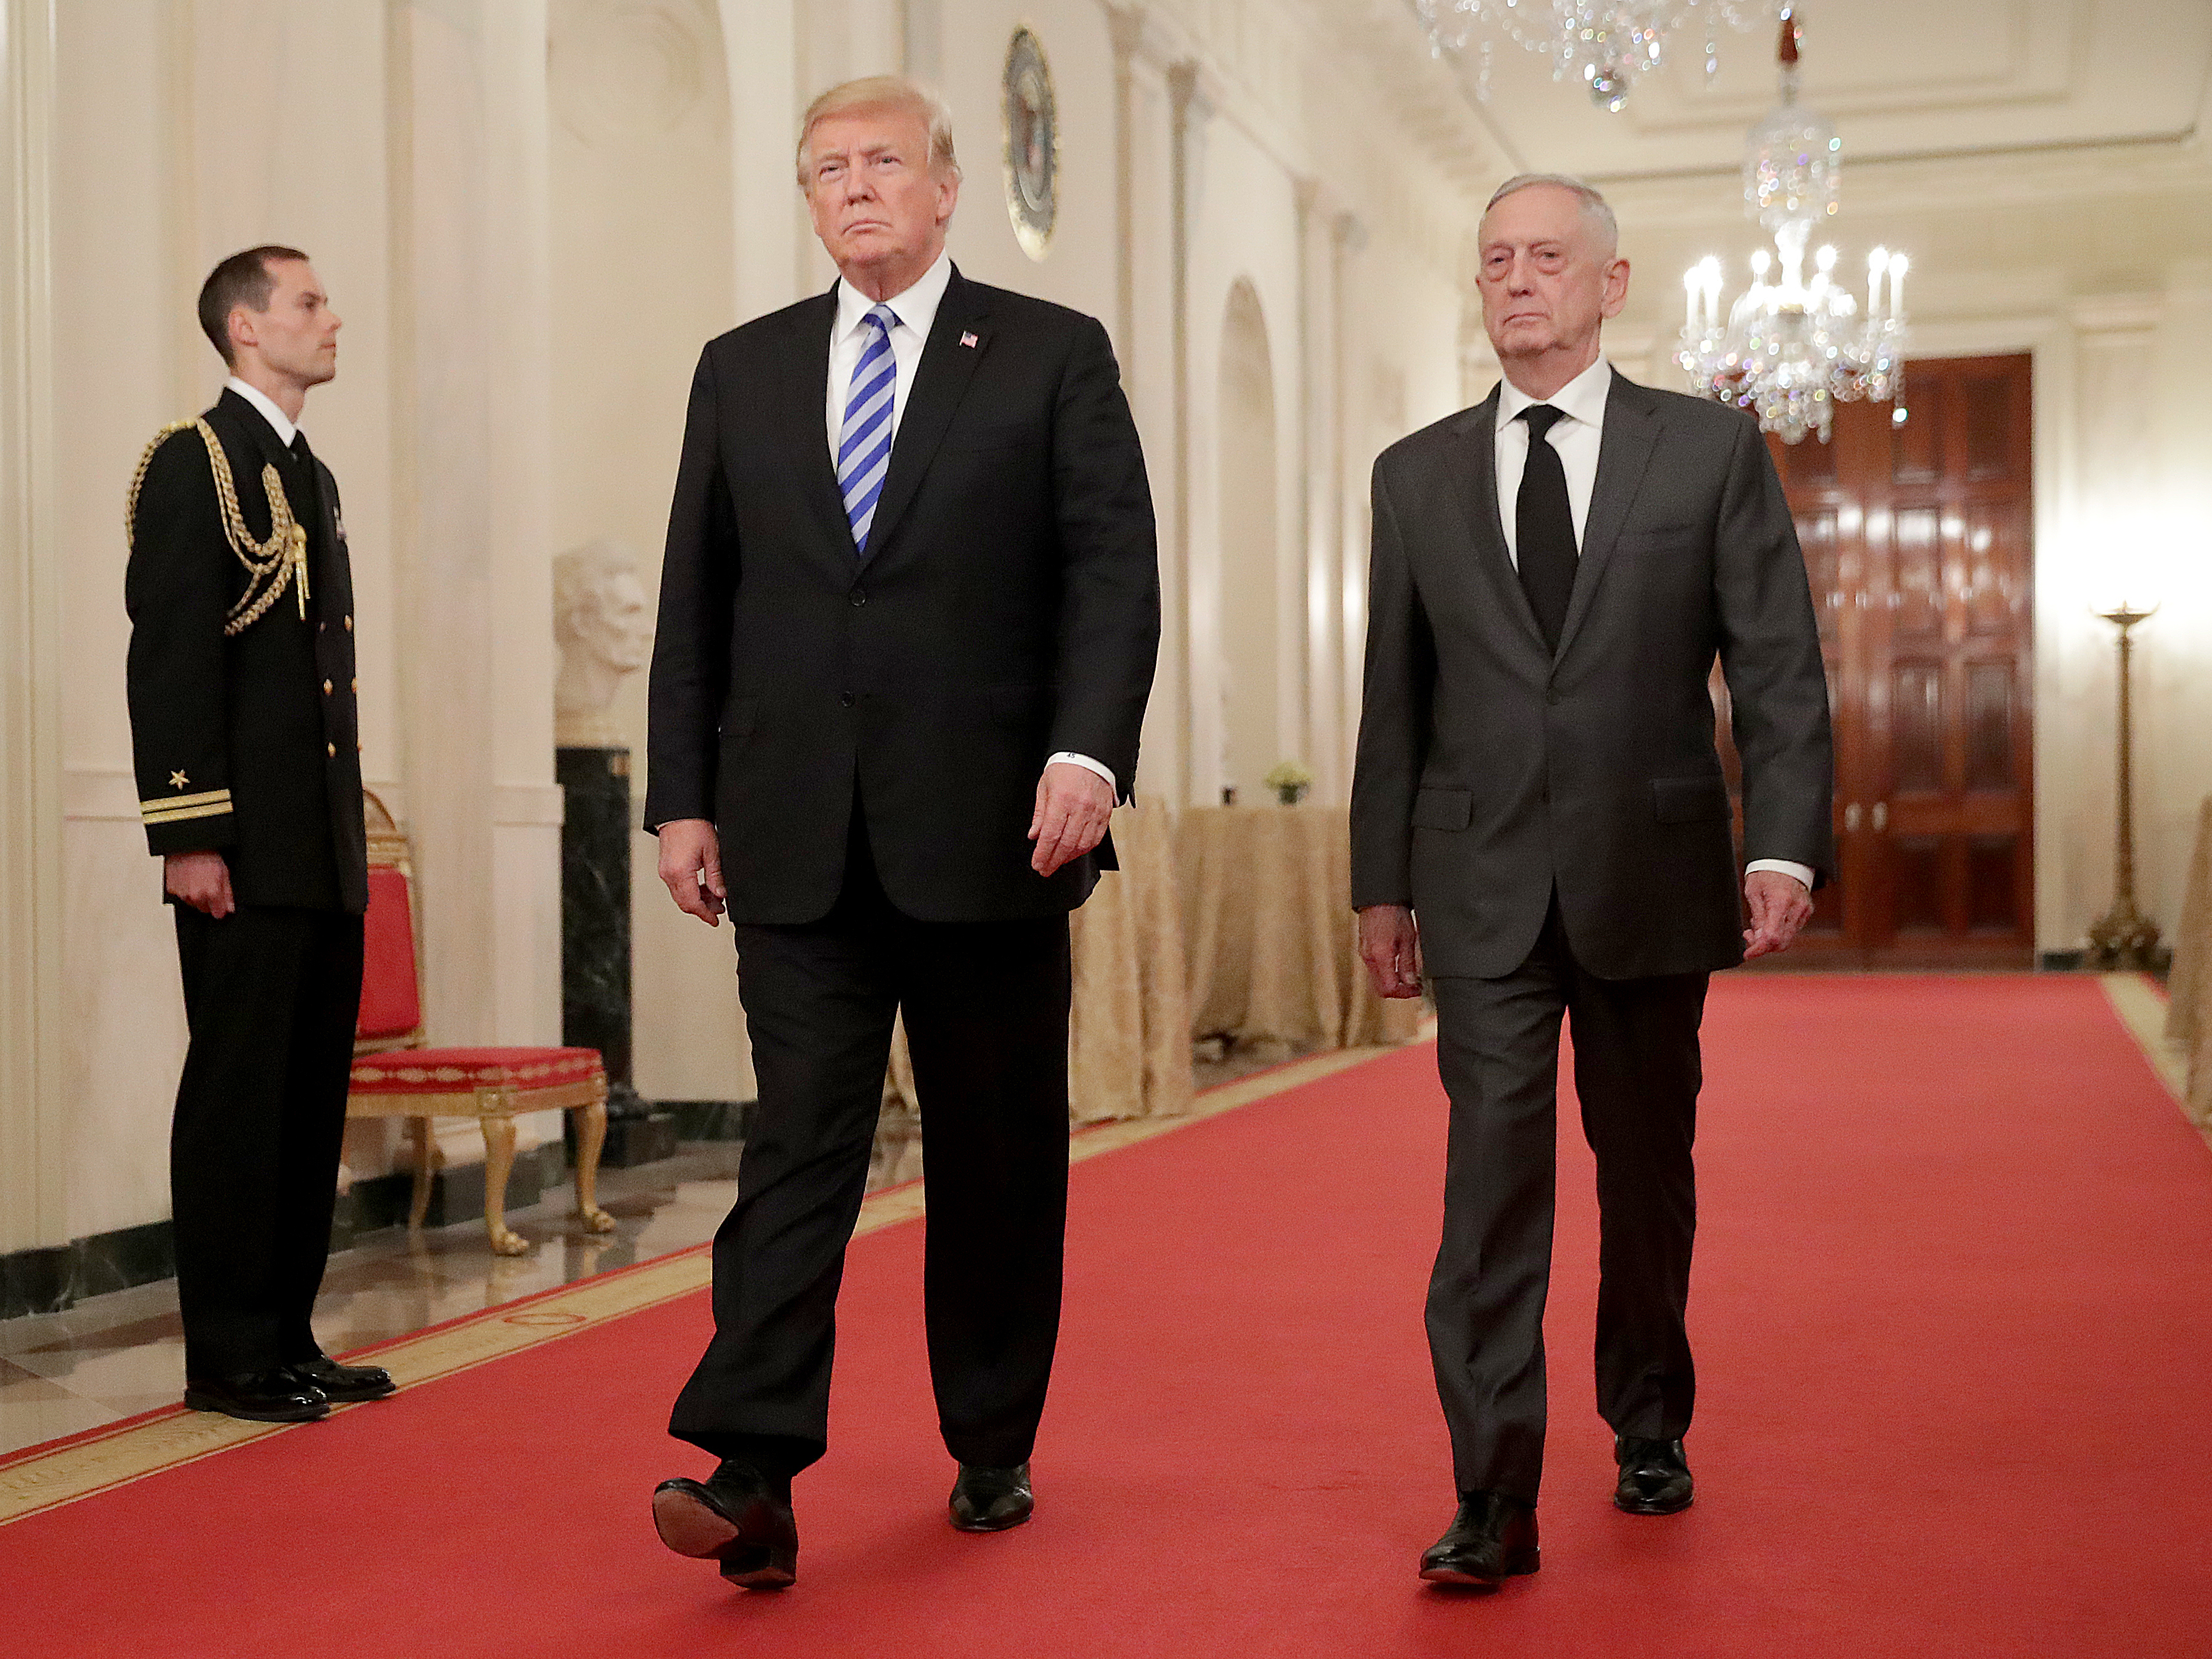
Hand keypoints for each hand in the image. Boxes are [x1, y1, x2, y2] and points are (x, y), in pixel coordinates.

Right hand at [165, 850, 234, 917]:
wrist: (188, 846)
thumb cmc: (207, 856)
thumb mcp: (224, 873)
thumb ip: (227, 894)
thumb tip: (229, 908)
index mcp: (211, 892)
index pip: (218, 913)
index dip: (220, 908)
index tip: (221, 905)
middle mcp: (196, 895)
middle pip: (204, 909)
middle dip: (208, 902)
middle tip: (208, 886)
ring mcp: (182, 893)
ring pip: (192, 903)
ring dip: (195, 896)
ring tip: (197, 880)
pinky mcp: (171, 889)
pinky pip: (180, 896)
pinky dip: (184, 890)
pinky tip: (188, 879)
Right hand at [657, 818, 725, 925]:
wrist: (679, 812)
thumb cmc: (694, 826)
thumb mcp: (712, 853)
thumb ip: (716, 877)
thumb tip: (721, 895)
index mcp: (681, 873)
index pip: (692, 904)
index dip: (705, 915)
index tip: (715, 920)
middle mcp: (669, 875)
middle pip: (685, 903)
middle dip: (703, 909)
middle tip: (719, 909)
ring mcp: (665, 871)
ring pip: (681, 896)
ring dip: (697, 900)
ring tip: (715, 897)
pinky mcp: (666, 867)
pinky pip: (677, 886)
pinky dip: (690, 891)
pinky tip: (703, 888)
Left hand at [1028, 762, 1114, 876]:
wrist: (1090, 756)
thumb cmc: (1066, 768)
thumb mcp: (1045, 787)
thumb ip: (1040, 814)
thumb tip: (1034, 836)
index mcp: (1062, 800)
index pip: (1051, 836)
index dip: (1043, 854)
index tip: (1037, 864)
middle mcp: (1080, 808)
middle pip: (1066, 844)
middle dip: (1054, 861)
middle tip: (1045, 869)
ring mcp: (1095, 812)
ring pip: (1083, 845)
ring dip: (1069, 857)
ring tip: (1058, 861)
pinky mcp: (1105, 814)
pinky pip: (1096, 838)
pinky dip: (1084, 849)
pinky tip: (1075, 851)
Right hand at [1358, 904, 1423, 998]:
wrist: (1379, 897)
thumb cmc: (1393, 912)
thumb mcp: (1408, 938)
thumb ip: (1408, 963)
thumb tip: (1410, 981)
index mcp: (1381, 955)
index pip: (1389, 988)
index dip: (1404, 993)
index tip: (1416, 989)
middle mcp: (1369, 957)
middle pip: (1380, 988)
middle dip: (1398, 991)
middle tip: (1413, 987)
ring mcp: (1365, 954)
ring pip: (1376, 980)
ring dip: (1392, 983)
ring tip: (1408, 976)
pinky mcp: (1365, 949)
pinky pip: (1374, 969)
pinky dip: (1386, 973)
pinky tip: (1398, 966)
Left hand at [1742, 869, 1812, 959]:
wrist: (1785, 860)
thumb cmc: (1766, 872)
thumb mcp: (1753, 893)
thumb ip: (1757, 918)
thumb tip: (1758, 940)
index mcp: (1781, 902)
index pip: (1772, 937)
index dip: (1759, 949)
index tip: (1748, 953)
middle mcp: (1796, 909)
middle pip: (1782, 943)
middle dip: (1763, 945)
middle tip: (1749, 935)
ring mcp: (1804, 911)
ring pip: (1788, 939)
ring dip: (1770, 939)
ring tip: (1758, 924)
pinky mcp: (1806, 912)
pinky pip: (1792, 930)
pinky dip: (1779, 931)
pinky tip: (1769, 921)